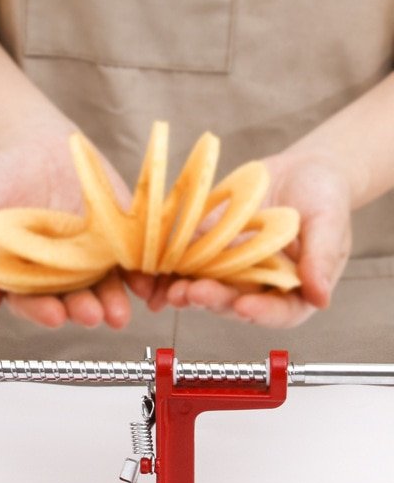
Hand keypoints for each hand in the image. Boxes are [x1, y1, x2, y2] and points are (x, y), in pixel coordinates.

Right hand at [0, 131, 134, 328]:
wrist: (33, 144)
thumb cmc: (1, 183)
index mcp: (26, 276)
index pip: (33, 302)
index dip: (42, 310)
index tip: (54, 315)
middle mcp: (60, 274)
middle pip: (72, 299)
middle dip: (82, 309)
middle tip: (91, 314)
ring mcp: (91, 257)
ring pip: (104, 286)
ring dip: (113, 301)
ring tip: (118, 312)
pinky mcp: (117, 236)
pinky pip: (131, 258)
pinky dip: (140, 273)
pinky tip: (146, 283)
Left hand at [160, 151, 352, 326]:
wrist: (299, 170)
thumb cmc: (324, 196)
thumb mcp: (329, 221)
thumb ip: (323, 257)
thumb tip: (321, 297)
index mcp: (294, 289)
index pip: (280, 311)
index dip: (262, 313)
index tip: (244, 306)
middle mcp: (258, 287)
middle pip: (234, 303)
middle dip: (213, 299)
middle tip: (195, 292)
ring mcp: (229, 271)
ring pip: (205, 288)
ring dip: (185, 291)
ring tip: (171, 288)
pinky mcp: (206, 251)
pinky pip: (186, 263)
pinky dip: (168, 270)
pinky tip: (152, 274)